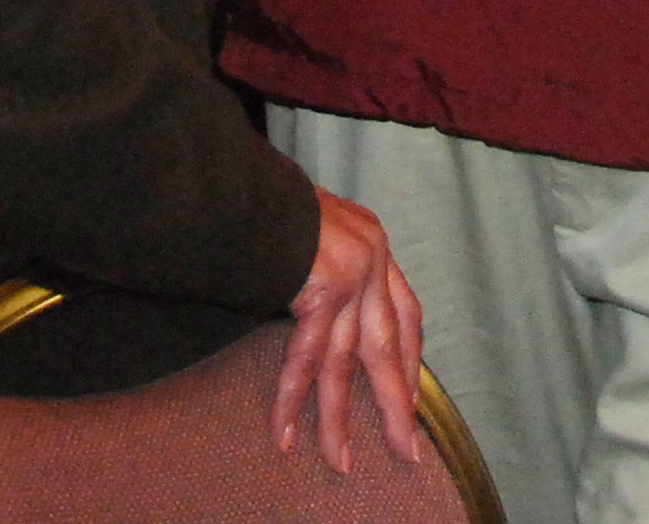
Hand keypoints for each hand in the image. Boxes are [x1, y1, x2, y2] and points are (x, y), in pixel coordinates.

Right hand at [271, 187, 424, 471]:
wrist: (238, 187)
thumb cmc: (264, 207)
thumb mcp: (312, 228)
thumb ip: (327, 265)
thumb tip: (320, 311)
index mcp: (373, 241)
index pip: (406, 311)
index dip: (408, 359)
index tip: (409, 399)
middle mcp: (371, 256)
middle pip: (389, 345)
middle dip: (395, 402)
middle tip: (404, 450)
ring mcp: (351, 273)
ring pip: (346, 362)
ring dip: (338, 417)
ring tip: (340, 461)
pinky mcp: (323, 289)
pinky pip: (305, 359)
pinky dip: (292, 398)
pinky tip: (285, 433)